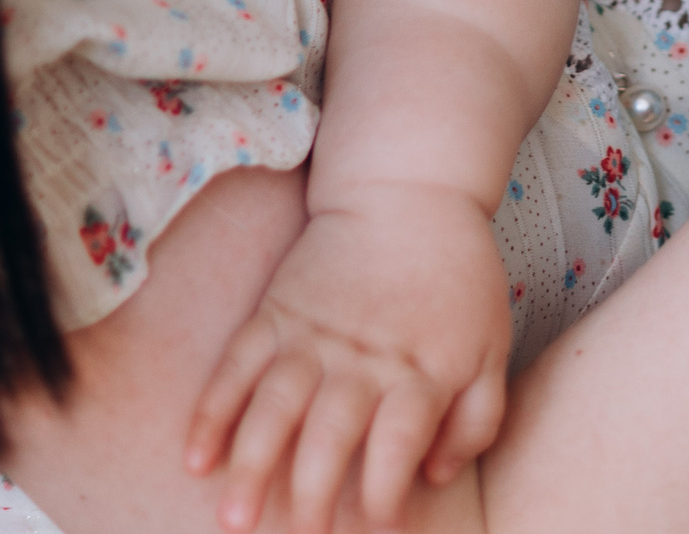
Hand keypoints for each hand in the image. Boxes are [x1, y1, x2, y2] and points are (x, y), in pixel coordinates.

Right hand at [186, 184, 511, 532]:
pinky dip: (212, 413)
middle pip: (331, 436)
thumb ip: (477, 418)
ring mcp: (312, 334)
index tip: (377, 530)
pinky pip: (236, 367)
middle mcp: (362, 358)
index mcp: (420, 369)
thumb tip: (434, 477)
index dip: (387, 495)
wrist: (410, 189)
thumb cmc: (458, 276)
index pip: (399, 444)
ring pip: (273, 408)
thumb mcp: (493, 345)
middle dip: (312, 499)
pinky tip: (196, 458)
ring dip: (251, 467)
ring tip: (235, 520)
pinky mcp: (276, 312)